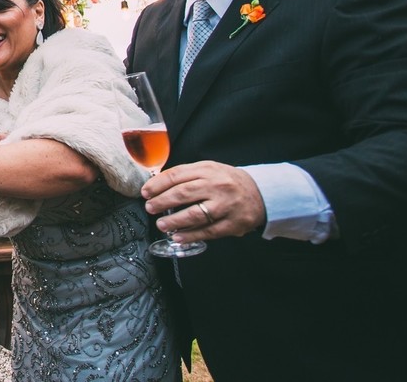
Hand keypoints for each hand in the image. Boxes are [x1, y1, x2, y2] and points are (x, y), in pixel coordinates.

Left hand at [142, 160, 266, 241]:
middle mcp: (217, 186)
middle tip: (150, 208)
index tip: (145, 192)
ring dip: (174, 220)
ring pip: (195, 214)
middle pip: (183, 193)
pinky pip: (209, 231)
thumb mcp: (208, 169)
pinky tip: (178, 237)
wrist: (261, 193)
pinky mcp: (233, 223)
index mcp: (207, 170)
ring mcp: (226, 205)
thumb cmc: (227, 181)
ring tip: (161, 224)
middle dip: (162, 201)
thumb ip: (186, 175)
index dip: (158, 184)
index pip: (177, 175)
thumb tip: (157, 184)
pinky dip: (191, 235)